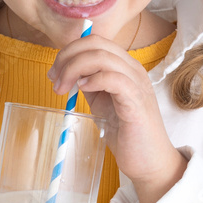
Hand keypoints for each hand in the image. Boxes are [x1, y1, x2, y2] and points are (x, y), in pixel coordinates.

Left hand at [47, 33, 186, 202]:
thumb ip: (89, 85)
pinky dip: (94, 80)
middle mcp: (133, 69)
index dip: (69, 51)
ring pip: (103, 57)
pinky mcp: (137, 102)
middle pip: (96, 44)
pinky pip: (114, 79)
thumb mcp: (102, 102)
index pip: (95, 41)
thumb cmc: (126, 133)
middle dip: (68, 58)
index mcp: (125, 67)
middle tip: (54, 80)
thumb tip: (66, 73)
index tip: (54, 72)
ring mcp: (137, 84)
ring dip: (75, 69)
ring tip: (64, 88)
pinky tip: (82, 90)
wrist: (148, 161)